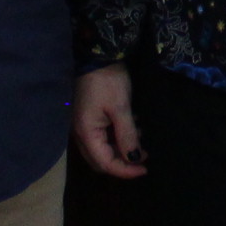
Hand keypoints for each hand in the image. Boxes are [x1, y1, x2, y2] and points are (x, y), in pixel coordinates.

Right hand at [73, 64, 147, 179]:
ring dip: (121, 148)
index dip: (126, 170)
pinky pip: (102, 136)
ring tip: (141, 136)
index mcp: (86, 133)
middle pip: (101, 160)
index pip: (105, 163)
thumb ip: (127, 136)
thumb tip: (133, 158)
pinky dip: (118, 137)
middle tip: (144, 155)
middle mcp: (81, 134)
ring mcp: (83, 126)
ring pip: (103, 149)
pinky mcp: (88, 118)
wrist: (96, 55)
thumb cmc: (108, 81)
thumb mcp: (121, 108)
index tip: (145, 169)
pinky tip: (132, 126)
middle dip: (123, 161)